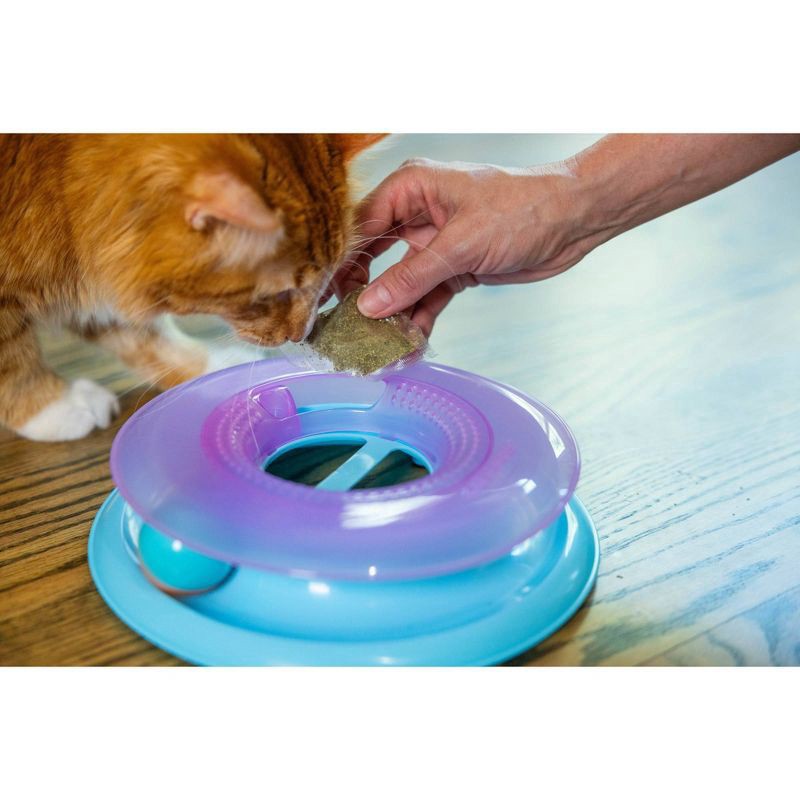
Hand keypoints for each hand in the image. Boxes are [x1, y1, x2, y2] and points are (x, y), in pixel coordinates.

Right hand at [333, 157, 599, 334]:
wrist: (573, 221)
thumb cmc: (522, 210)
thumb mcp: (460, 245)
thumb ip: (412, 277)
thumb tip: (367, 306)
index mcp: (410, 188)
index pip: (359, 227)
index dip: (339, 262)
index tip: (323, 297)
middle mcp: (416, 213)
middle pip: (372, 257)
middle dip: (361, 293)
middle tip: (344, 327)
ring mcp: (434, 243)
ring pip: (399, 282)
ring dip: (392, 313)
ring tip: (377, 345)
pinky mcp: (453, 267)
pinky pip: (426, 296)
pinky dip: (418, 318)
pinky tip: (409, 343)